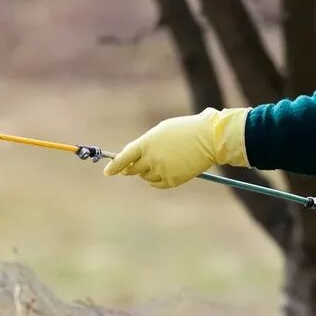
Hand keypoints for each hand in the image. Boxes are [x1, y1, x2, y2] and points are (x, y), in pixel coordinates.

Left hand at [103, 107, 249, 187]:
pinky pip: (157, 184)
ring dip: (148, 172)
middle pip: (133, 170)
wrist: (208, 138)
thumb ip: (146, 145)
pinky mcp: (172, 180)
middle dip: (132, 168)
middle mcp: (151, 159)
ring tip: (163, 160)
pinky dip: (157, 180)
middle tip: (135, 166)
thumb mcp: (161, 131)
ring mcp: (161, 170)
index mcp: (146, 143)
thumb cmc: (184, 130)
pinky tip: (165, 171)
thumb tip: (136, 159)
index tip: (107, 172)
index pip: (124, 158)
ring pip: (146, 177)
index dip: (114, 166)